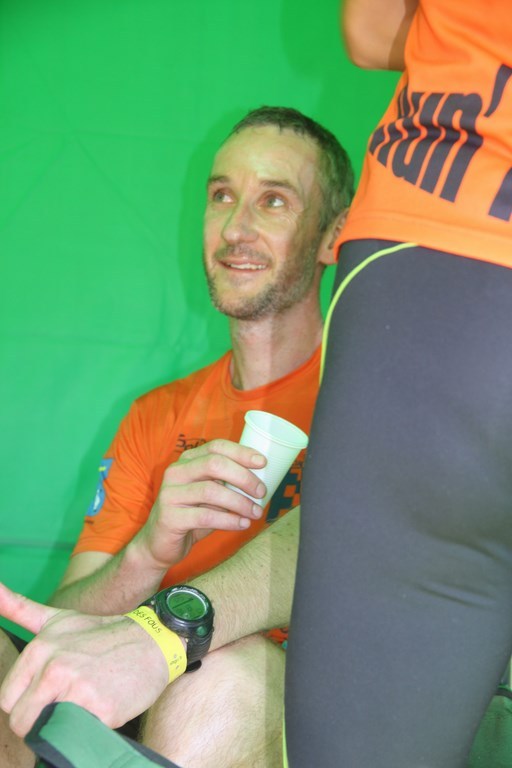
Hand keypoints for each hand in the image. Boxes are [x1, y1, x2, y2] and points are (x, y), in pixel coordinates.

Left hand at [0, 583, 170, 736]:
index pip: (8, 700)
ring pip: (45, 733)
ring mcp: (76, 688)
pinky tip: (100, 710)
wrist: (152, 641)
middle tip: (69, 702)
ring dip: (62, 728)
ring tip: (83, 706)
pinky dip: (85, 730)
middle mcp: (54, 666)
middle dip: (41, 720)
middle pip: (22, 721)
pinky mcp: (99, 709)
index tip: (50, 693)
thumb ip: (19, 608)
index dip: (27, 703)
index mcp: (40, 648)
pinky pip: (75, 737)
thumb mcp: (57, 619)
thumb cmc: (102, 634)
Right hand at [133, 439, 266, 567]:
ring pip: (211, 491)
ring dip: (239, 502)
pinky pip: (205, 516)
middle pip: (214, 464)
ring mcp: (170, 493)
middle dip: (243, 477)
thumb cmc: (191, 516)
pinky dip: (229, 520)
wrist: (159, 544)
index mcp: (187, 461)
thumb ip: (226, 485)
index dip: (241, 452)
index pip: (216, 447)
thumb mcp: (210, 496)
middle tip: (261, 492)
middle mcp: (176, 472)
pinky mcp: (169, 516)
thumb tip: (260, 483)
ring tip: (255, 513)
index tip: (262, 462)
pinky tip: (242, 524)